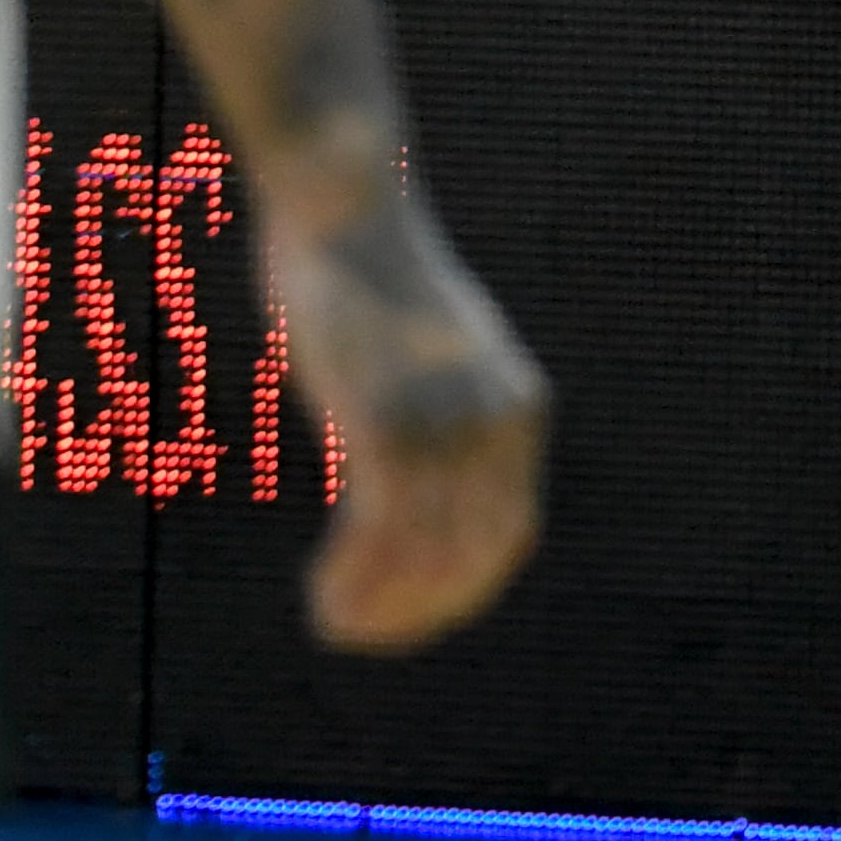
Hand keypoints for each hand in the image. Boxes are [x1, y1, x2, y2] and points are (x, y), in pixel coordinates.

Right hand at [265, 185, 546, 651]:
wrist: (350, 206)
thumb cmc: (376, 280)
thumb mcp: (432, 358)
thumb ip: (439, 418)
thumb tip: (417, 480)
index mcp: (517, 408)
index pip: (509, 536)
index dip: (461, 593)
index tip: (408, 621)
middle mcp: (493, 422)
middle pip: (475, 561)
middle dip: (418, 614)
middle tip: (360, 634)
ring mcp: (442, 424)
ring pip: (426, 560)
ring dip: (379, 608)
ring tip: (335, 621)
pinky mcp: (385, 421)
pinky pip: (381, 535)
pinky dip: (354, 582)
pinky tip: (323, 598)